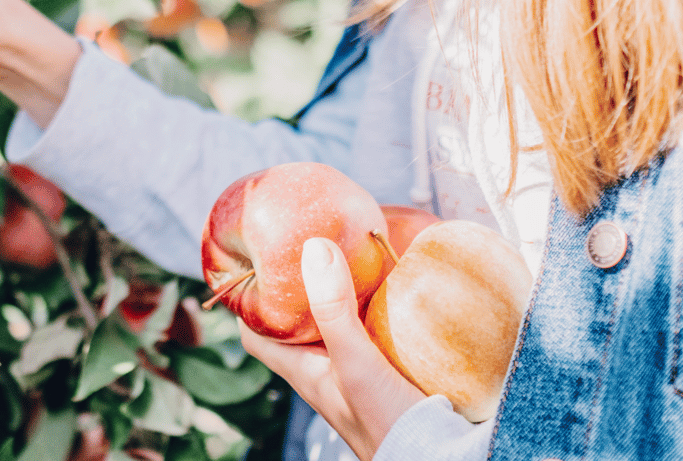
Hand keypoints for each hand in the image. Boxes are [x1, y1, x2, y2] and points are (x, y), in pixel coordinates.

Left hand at [240, 238, 424, 460]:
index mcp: (303, 370)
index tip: (256, 260)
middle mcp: (325, 368)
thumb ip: (334, 310)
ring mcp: (356, 368)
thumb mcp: (355, 361)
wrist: (434, 457)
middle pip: (298, 321)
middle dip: (300, 284)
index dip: (249, 300)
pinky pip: (375, 328)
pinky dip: (379, 305)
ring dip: (343, 291)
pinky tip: (395, 284)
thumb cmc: (386, 421)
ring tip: (351, 251)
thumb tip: (314, 248)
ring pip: (338, 321)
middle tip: (310, 243)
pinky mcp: (388, 367)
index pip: (257, 333)